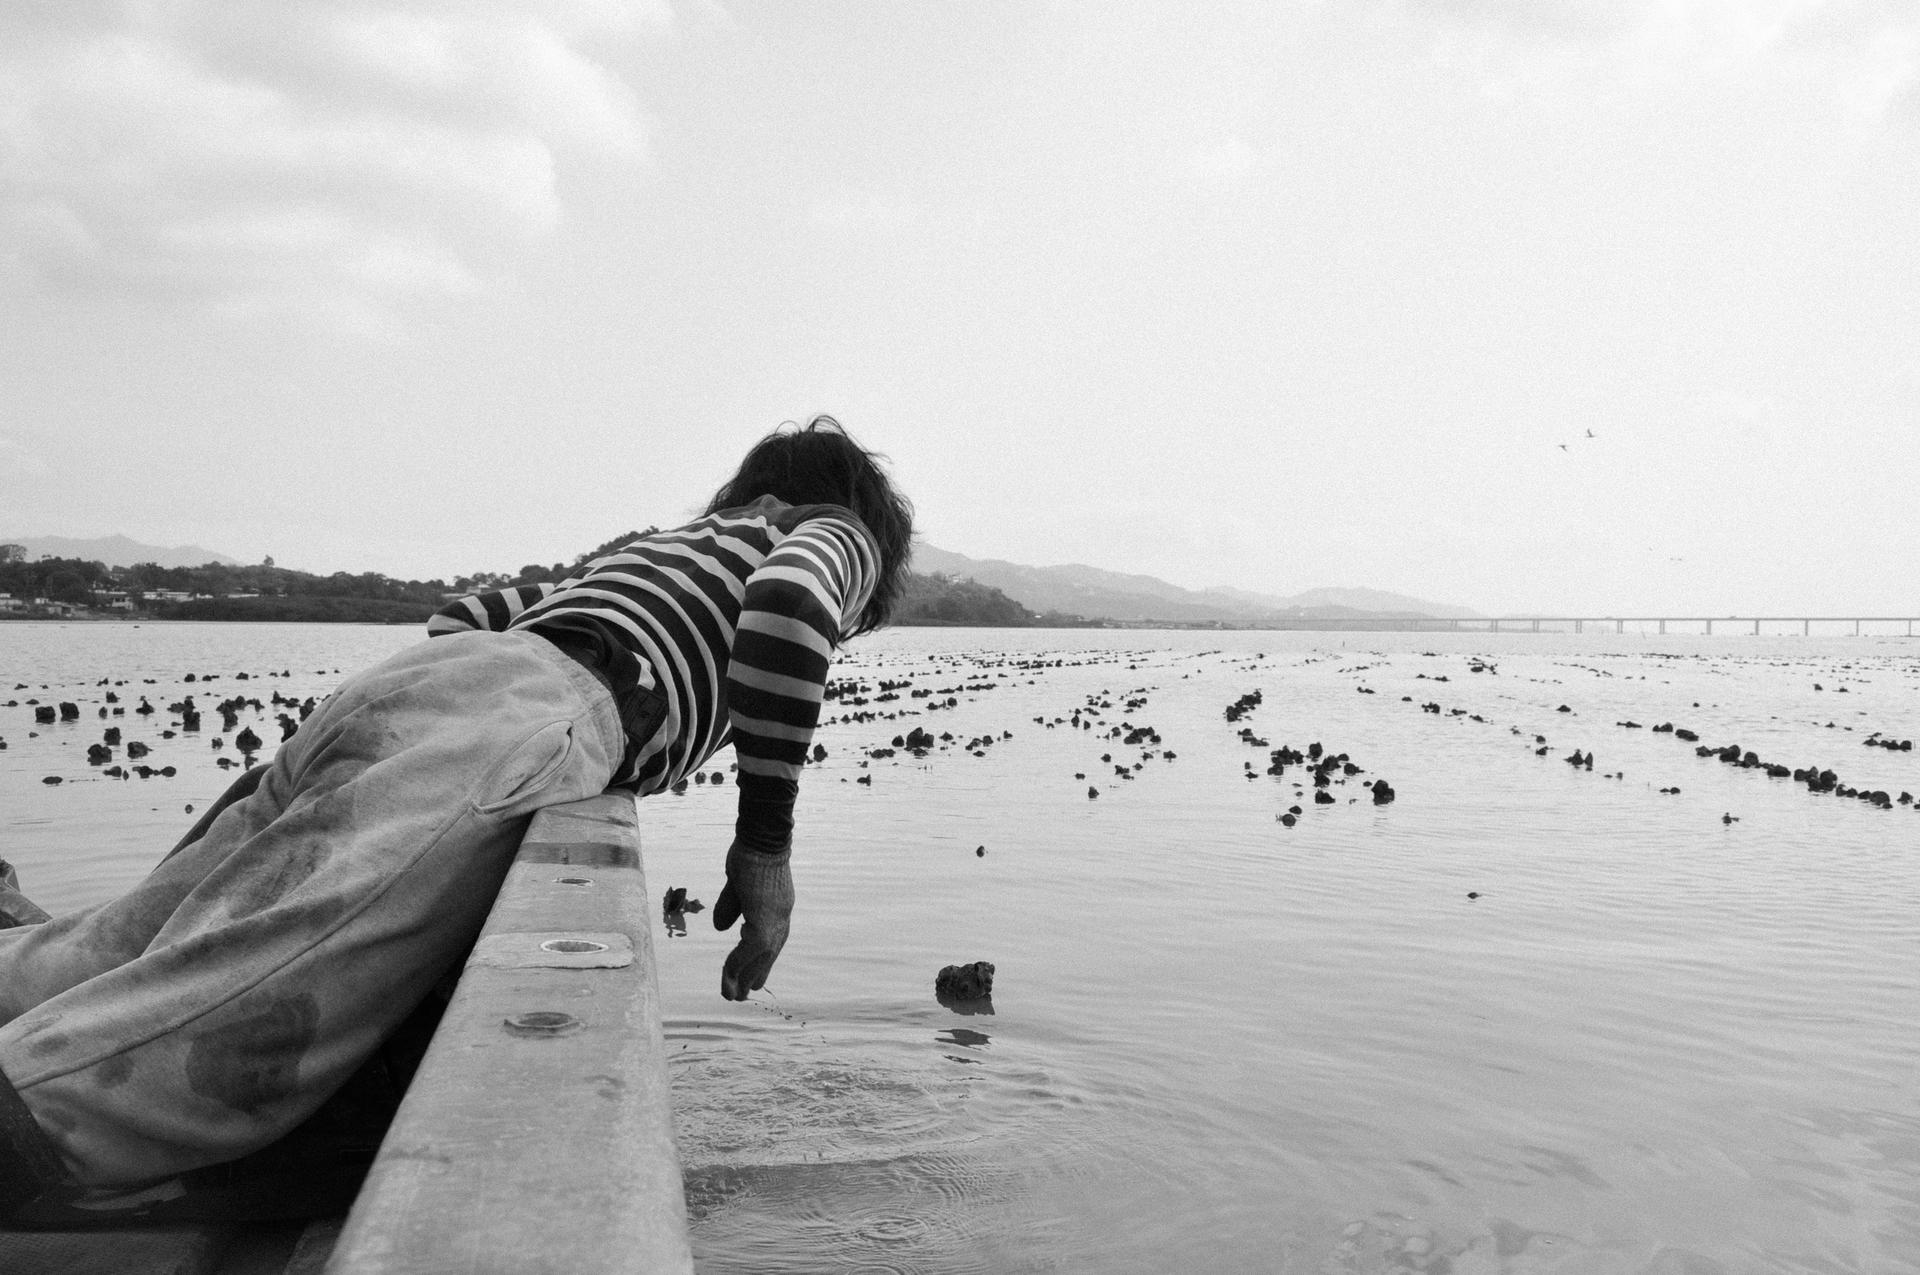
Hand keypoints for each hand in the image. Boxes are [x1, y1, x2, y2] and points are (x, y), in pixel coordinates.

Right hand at [713, 841, 793, 1000]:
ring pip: (758, 958)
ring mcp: (775, 920)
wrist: (762, 838)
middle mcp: (781, 919)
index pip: (766, 944)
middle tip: (737, 997)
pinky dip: (739, 963)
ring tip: (731, 996)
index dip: (754, 962)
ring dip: (742, 978)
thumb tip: (720, 927)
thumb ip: (730, 907)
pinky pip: (749, 950)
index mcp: (775, 911)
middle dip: (750, 977)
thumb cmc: (751, 854)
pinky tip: (728, 975)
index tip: (745, 978)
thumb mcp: (737, 886)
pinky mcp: (764, 920)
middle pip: (766, 956)